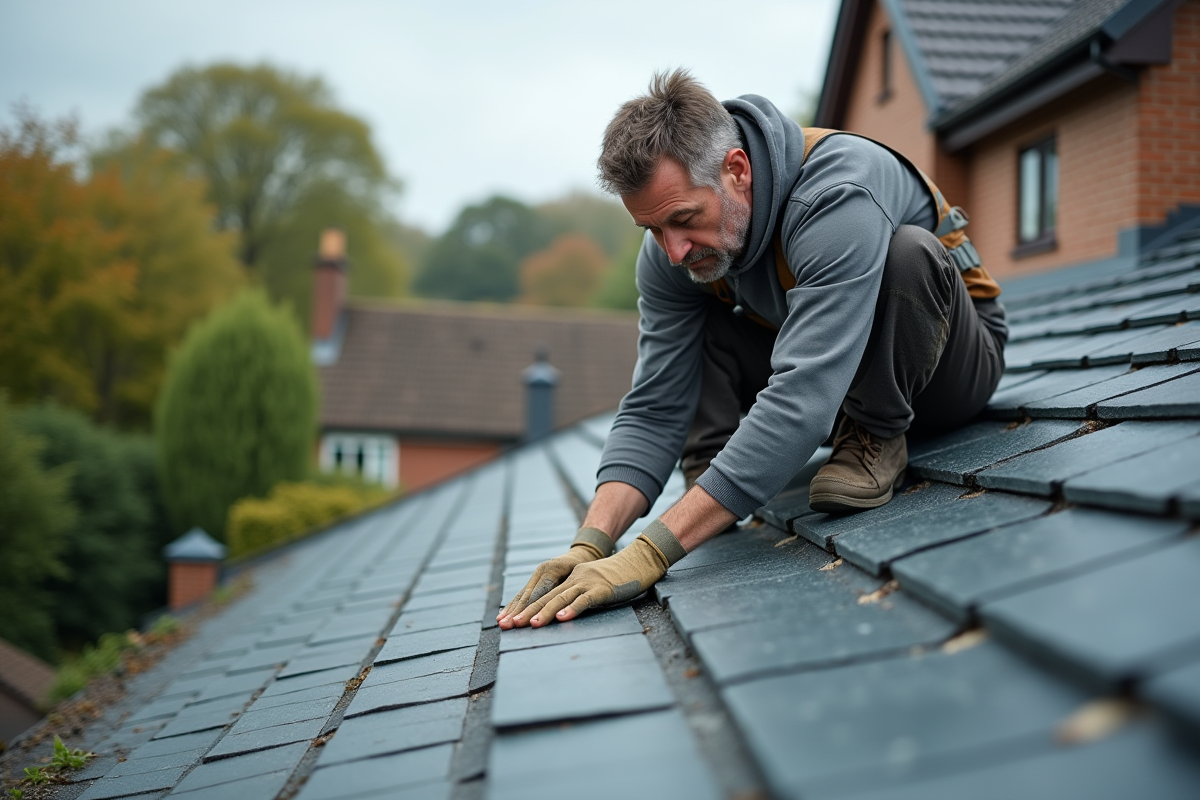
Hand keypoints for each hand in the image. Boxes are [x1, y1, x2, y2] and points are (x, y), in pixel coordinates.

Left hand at [514, 520, 686, 626]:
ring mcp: (588, 582)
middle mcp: (575, 578)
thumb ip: (578, 596)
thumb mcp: (594, 585)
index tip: (507, 622)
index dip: (523, 608)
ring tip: (531, 626)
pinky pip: (585, 600)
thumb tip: (562, 614)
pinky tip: (562, 619)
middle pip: (546, 597)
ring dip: (545, 612)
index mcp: (570, 578)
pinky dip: (573, 609)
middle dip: (525, 612)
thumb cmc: (619, 577)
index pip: (542, 594)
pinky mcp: (603, 588)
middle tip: (509, 626)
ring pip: (561, 598)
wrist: (640, 559)